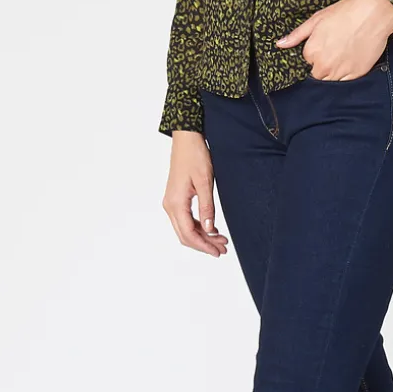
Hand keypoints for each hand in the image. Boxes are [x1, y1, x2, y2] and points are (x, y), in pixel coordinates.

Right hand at [162, 131, 229, 255]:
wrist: (186, 140)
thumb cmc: (195, 156)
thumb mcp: (205, 183)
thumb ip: (207, 208)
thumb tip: (210, 230)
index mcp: (175, 203)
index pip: (188, 233)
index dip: (204, 245)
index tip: (217, 252)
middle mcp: (170, 205)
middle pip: (185, 235)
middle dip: (204, 244)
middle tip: (222, 249)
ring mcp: (171, 202)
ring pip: (185, 228)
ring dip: (202, 236)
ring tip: (220, 240)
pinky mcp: (175, 199)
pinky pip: (185, 219)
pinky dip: (198, 227)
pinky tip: (211, 228)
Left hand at [275, 0, 392, 79]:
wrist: (374, 13)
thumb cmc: (345, 12)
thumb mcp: (317, 19)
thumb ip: (297, 35)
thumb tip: (280, 44)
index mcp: (312, 52)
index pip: (308, 60)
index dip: (316, 52)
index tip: (327, 43)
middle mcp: (324, 66)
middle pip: (317, 74)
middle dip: (323, 65)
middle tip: (336, 49)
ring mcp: (340, 72)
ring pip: (330, 80)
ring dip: (333, 72)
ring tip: (343, 55)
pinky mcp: (356, 75)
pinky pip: (345, 82)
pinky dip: (346, 75)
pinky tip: (352, 60)